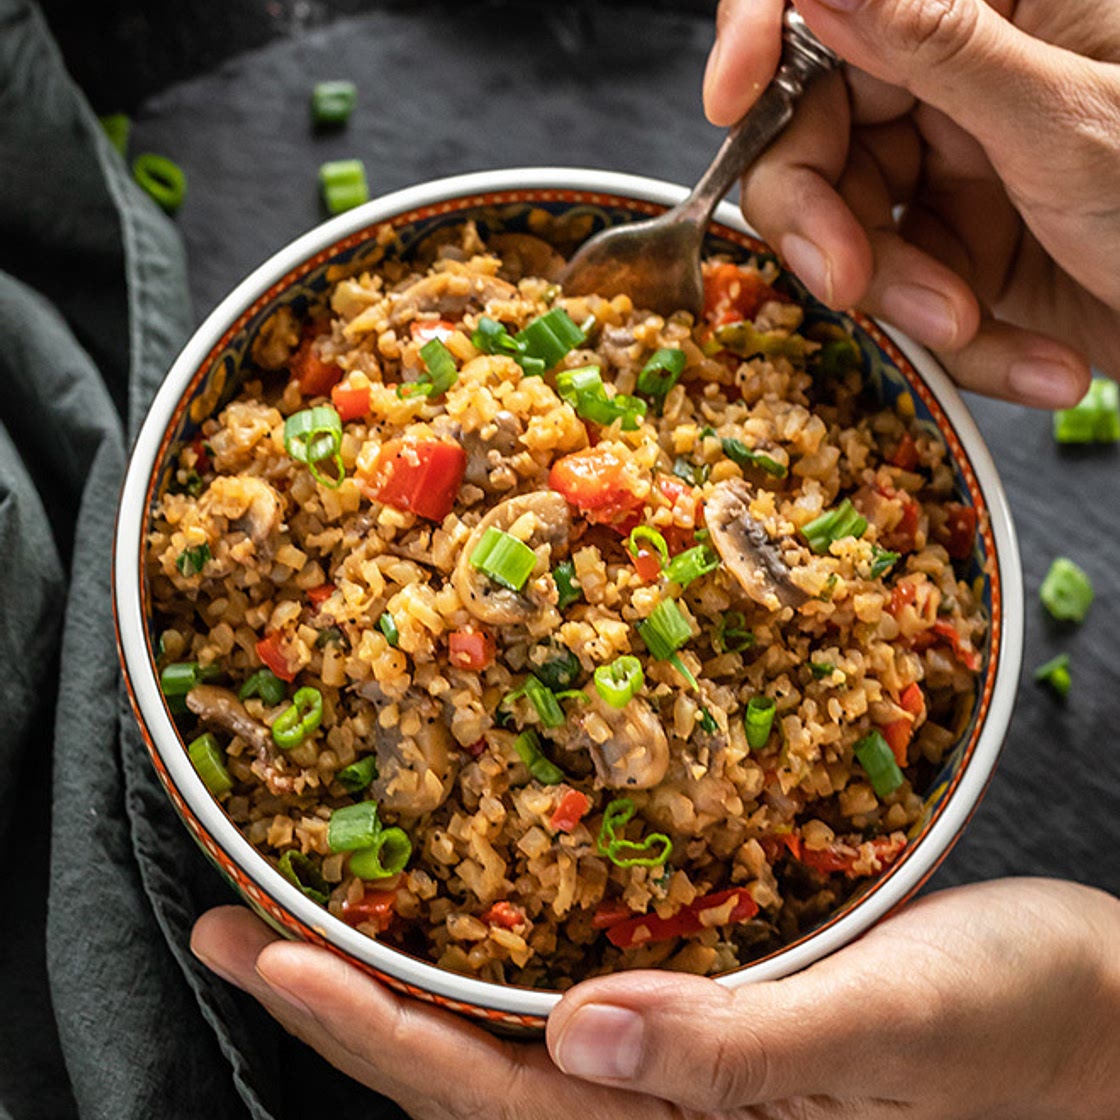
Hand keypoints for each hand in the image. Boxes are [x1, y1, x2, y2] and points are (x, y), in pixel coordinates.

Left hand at [191, 878, 1119, 1118]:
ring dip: (398, 972)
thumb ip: (745, 1054)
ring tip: (303, 907)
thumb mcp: (901, 1029)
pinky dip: (489, 949)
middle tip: (229, 922)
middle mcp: (669, 1110)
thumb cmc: (1026, 1022)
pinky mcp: (714, 1013)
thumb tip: (578, 1031)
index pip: (493, 1101)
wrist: (1095, 1011)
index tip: (266, 951)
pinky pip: (570, 991)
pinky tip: (456, 898)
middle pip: (465, 1074)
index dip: (371, 1029)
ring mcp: (686, 1070)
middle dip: (340, 1003)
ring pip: (503, 1037)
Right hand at [702, 0, 1119, 407]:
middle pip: (811, 126)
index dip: (763, 31)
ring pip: (847, 226)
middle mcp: (959, 74)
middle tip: (852, 281)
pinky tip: (1037, 358)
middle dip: (825, 218)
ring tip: (976, 325)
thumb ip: (936, 45)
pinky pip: (901, 294)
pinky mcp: (957, 245)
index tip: (730, 98)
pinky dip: (956, 342)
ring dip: (904, 298)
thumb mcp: (1071, 121)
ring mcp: (953, 163)